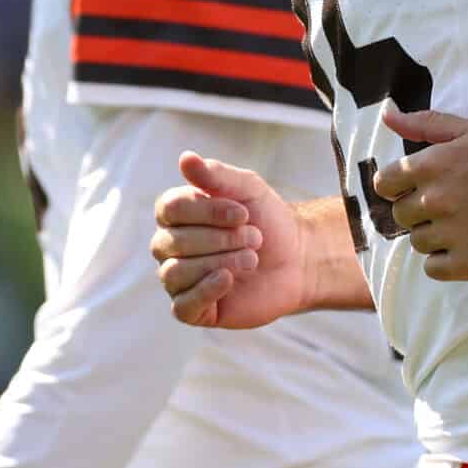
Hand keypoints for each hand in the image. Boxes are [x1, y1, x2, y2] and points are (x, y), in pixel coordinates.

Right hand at [150, 151, 299, 327]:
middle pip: (174, 242)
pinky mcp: (193, 309)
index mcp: (176, 215)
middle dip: (221, 239)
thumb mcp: (248, 189)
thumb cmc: (268, 220)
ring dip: (219, 262)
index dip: (207, 212)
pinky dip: (204, 291)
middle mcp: (170, 247)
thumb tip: (186, 158)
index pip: (169, 210)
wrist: (298, 259)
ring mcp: (179, 279)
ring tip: (252, 258)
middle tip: (255, 238)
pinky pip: (181, 305)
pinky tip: (228, 279)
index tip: (243, 213)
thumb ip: (216, 174)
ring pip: (175, 273)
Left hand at [370, 105, 467, 280]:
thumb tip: (387, 115)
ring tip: (466, 225)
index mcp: (433, 165)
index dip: (398, 186)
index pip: (385, 184)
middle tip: (451, 206)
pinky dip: (446, 261)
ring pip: (418, 242)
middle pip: (401, 216)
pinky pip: (434, 269)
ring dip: (435, 236)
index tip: (416, 188)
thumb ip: (425, 124)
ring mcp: (453, 234)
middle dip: (419, 211)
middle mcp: (437, 200)